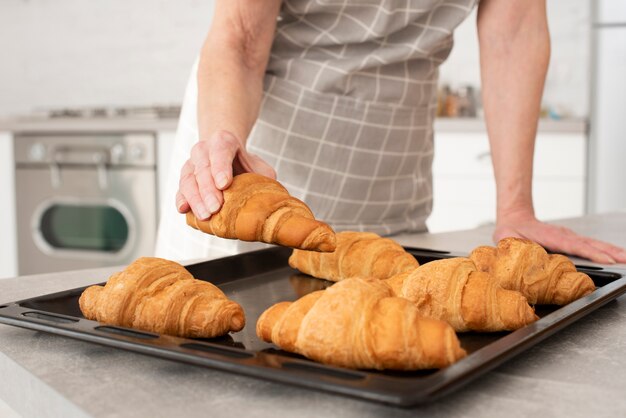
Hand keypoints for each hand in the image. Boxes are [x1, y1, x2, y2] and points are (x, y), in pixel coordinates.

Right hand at [176, 130, 275, 219]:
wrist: (224, 154)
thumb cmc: (244, 163)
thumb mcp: (258, 166)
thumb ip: (264, 178)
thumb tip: (272, 199)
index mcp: (223, 141)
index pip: (220, 152)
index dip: (221, 168)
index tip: (224, 184)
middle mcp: (203, 151)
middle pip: (203, 169)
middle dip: (208, 190)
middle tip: (215, 208)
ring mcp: (191, 164)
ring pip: (189, 180)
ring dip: (195, 199)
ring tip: (205, 216)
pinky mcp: (185, 179)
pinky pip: (180, 189)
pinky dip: (181, 200)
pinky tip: (183, 210)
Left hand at [494, 211, 625, 263]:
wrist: (515, 218)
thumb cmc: (511, 231)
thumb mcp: (507, 240)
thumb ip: (514, 249)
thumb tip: (521, 259)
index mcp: (551, 237)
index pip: (574, 246)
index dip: (590, 253)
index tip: (604, 260)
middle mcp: (564, 236)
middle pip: (591, 244)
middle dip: (610, 253)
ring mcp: (570, 237)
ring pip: (594, 244)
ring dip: (612, 251)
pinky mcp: (572, 240)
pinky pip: (592, 246)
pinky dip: (606, 251)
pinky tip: (617, 256)